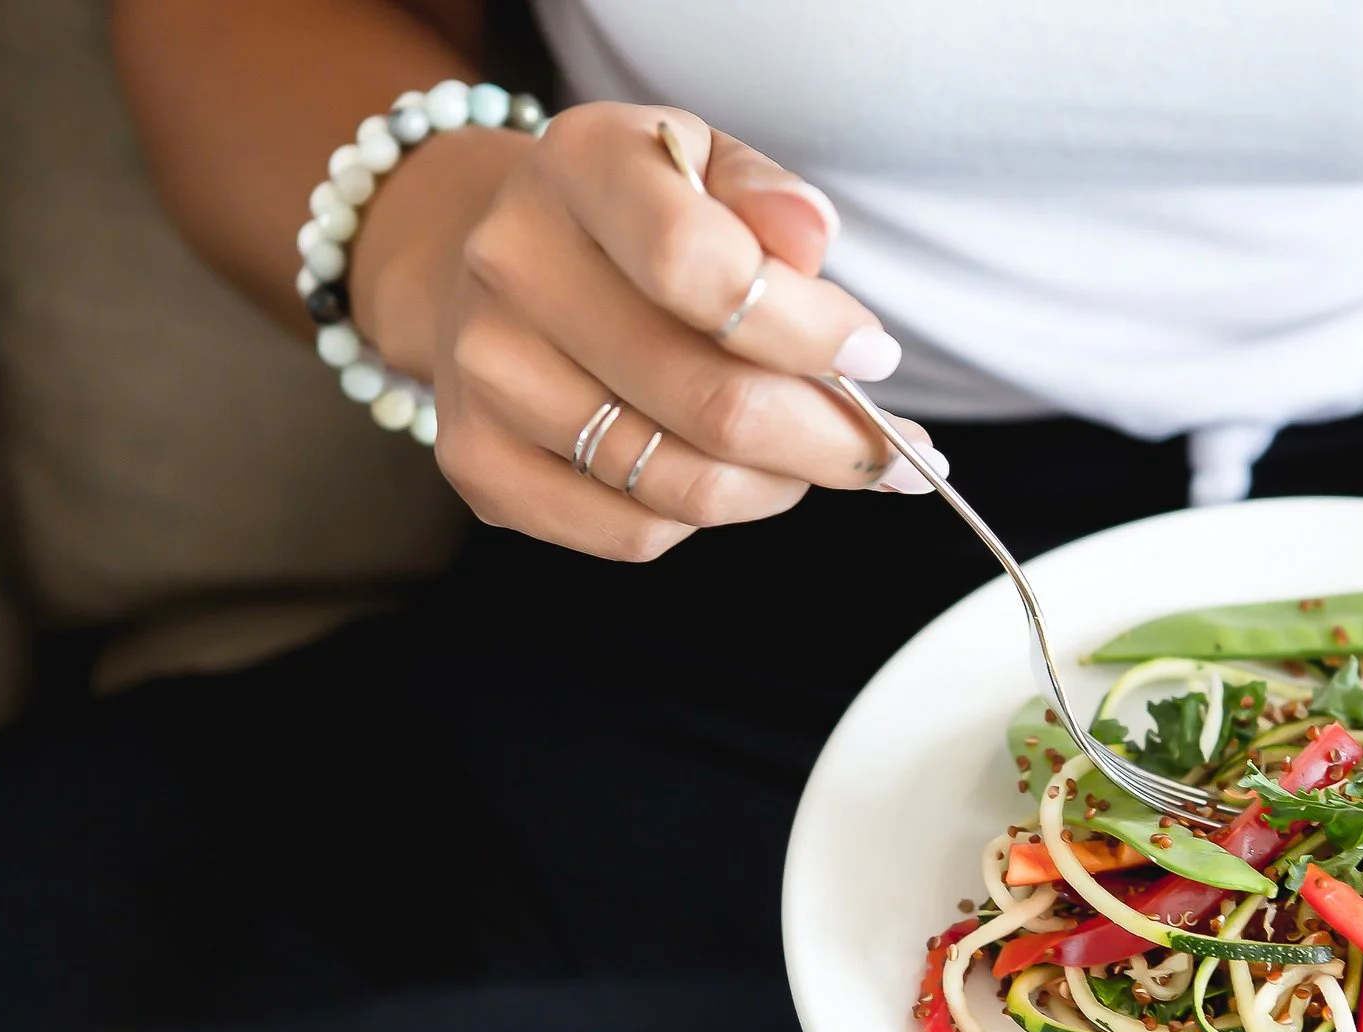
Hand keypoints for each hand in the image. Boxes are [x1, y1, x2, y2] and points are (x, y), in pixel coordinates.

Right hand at [358, 104, 943, 561]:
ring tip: (812, 457)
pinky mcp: (479, 464)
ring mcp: (486, 374)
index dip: (809, 333)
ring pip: (684, 484)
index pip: (702, 271)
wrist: (488, 264)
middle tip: (883, 445)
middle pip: (711, 402)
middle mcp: (513, 266)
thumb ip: (767, 198)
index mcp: (580, 167)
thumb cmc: (631, 220)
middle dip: (830, 440)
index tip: (873, 357)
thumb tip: (812, 238)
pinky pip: (632, 533)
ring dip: (779, 486)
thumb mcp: (704, 167)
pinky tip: (730, 478)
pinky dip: (704, 518)